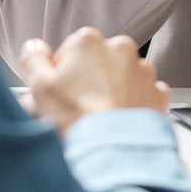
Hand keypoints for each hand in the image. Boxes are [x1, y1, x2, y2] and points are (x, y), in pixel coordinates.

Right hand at [20, 28, 169, 137]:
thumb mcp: (40, 87)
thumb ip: (35, 60)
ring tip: (98, 116)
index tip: (61, 90)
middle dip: (90, 78)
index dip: (63, 72)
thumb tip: (33, 47)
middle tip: (78, 105)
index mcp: (89, 42)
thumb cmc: (74, 118)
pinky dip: (133, 103)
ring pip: (124, 75)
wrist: (109, 149)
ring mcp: (142, 69)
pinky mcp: (157, 90)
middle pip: (100, 61)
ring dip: (113, 90)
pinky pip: (143, 93)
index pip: (72, 49)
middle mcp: (120, 48)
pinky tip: (118, 119)